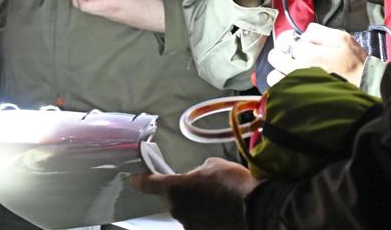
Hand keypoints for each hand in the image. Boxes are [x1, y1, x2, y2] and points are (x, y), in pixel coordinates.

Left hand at [132, 158, 257, 229]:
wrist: (255, 207)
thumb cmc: (232, 182)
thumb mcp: (212, 165)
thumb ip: (196, 172)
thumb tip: (195, 178)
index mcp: (174, 189)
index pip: (148, 184)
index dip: (140, 180)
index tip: (134, 179)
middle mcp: (177, 210)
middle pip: (169, 200)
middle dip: (179, 193)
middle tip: (197, 187)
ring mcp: (189, 225)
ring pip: (184, 212)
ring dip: (193, 206)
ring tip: (214, 199)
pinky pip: (197, 222)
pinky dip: (204, 216)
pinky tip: (219, 210)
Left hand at [266, 23, 367, 87]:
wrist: (365, 88)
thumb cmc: (355, 64)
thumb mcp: (342, 39)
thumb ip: (319, 32)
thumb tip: (304, 33)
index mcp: (307, 55)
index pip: (292, 44)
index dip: (301, 45)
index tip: (310, 50)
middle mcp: (297, 71)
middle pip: (275, 58)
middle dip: (281, 55)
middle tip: (290, 58)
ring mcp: (296, 88)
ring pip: (274, 77)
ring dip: (279, 73)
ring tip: (291, 74)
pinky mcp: (297, 101)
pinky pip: (280, 93)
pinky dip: (283, 89)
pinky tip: (294, 87)